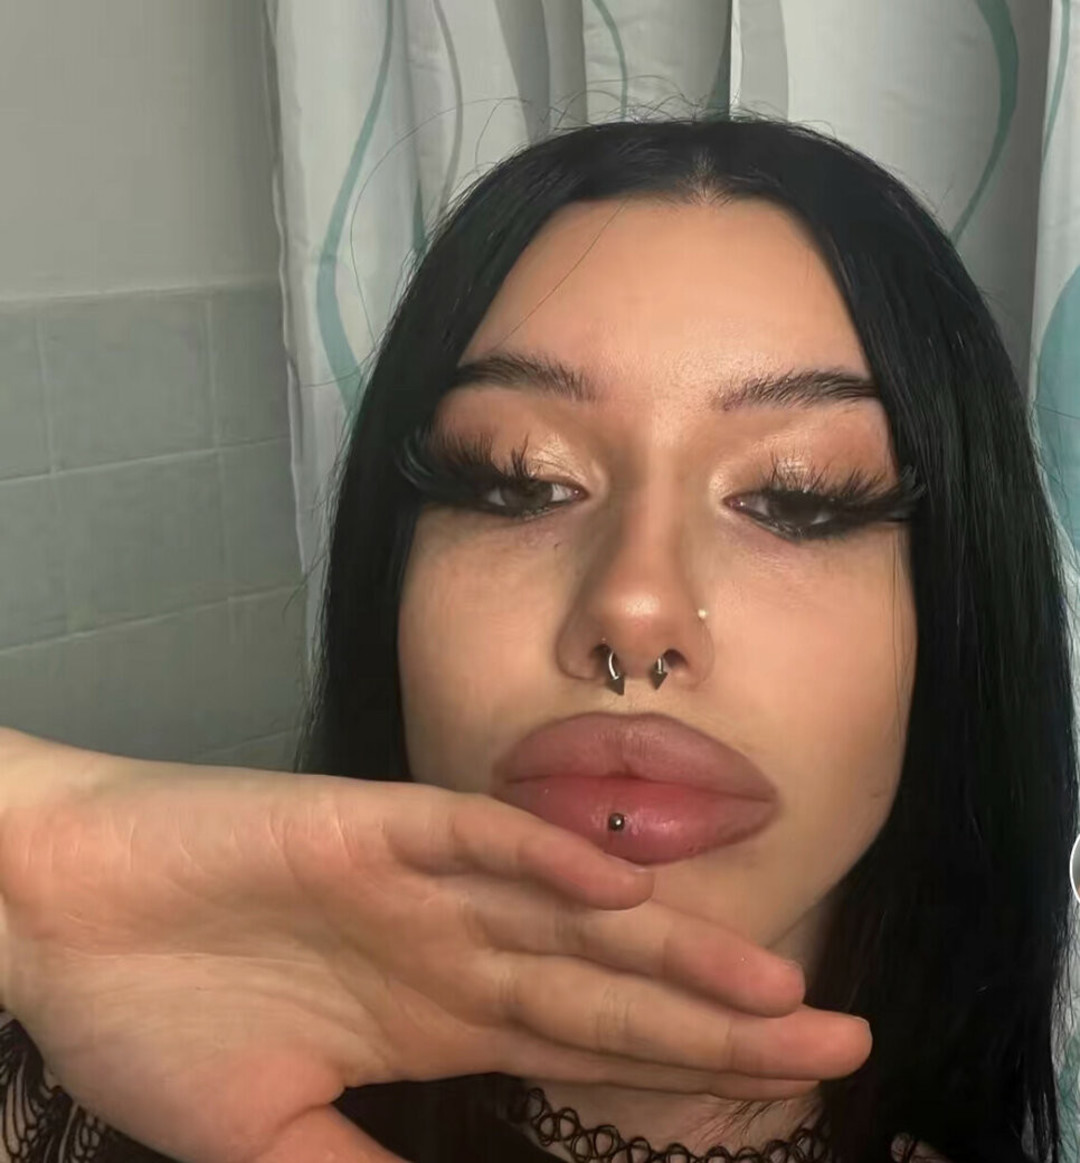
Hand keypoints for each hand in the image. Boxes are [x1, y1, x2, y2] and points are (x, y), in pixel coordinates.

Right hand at [0, 730, 869, 1162]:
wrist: (64, 912)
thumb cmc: (155, 1015)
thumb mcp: (266, 1137)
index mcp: (436, 1014)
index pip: (588, 1042)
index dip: (688, 1066)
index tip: (785, 1089)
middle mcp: (450, 944)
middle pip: (605, 985)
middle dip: (718, 1018)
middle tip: (836, 1040)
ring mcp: (415, 883)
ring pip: (563, 912)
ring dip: (663, 948)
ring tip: (770, 986)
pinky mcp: (366, 824)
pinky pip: (469, 838)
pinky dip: (541, 861)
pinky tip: (619, 891)